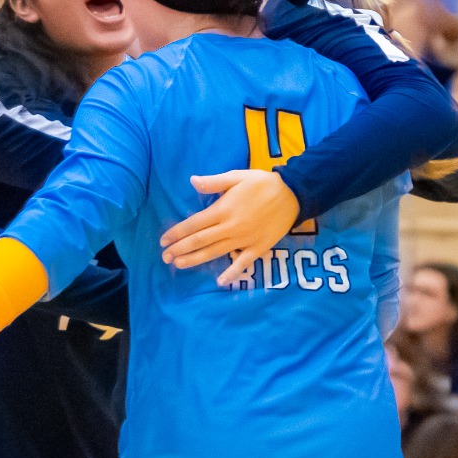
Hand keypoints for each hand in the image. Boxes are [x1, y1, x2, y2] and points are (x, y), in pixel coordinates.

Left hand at [159, 170, 299, 284]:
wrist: (293, 193)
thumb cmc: (262, 183)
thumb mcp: (237, 176)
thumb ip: (214, 182)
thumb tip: (192, 181)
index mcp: (223, 209)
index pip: (194, 224)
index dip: (177, 233)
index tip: (163, 240)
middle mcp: (230, 227)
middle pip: (200, 241)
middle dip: (180, 249)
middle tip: (165, 257)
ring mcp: (244, 239)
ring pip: (215, 252)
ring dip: (196, 260)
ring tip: (179, 265)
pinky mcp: (258, 247)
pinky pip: (243, 263)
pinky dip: (232, 272)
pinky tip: (220, 281)